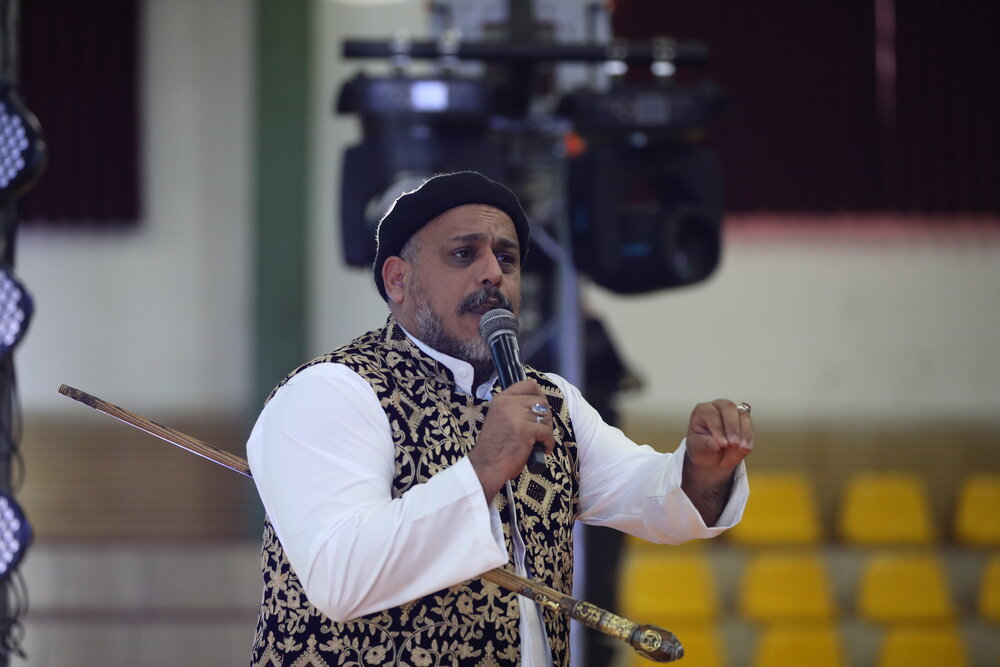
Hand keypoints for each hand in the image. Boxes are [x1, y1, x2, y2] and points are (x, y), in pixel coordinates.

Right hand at [468, 380, 555, 499]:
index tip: (541, 407)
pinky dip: (548, 443)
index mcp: (501, 399)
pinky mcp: (526, 430)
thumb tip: (538, 406)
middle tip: (541, 430)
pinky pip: (547, 432)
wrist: (486, 466)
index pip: (528, 385)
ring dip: (547, 430)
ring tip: (541, 441)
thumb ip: (514, 409)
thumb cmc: (494, 448)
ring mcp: (517, 416)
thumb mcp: (499, 419)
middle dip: (546, 417)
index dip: (539, 394)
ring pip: (546, 417)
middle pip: (541, 401)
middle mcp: (508, 404)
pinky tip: (543, 449)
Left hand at [683, 399, 753, 523]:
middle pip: (726, 408)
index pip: (708, 413)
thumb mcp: (698, 454)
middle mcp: (716, 409)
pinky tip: (746, 447)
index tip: (719, 444)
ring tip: (741, 448)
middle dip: (730, 426)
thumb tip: (718, 443)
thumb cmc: (700, 456)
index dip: (714, 428)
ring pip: (740, 414)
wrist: (709, 464)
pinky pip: (749, 423)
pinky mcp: (744, 423)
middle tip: (732, 444)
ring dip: (742, 430)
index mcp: (701, 413)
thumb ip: (707, 446)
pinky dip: (749, 434)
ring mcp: (731, 414)